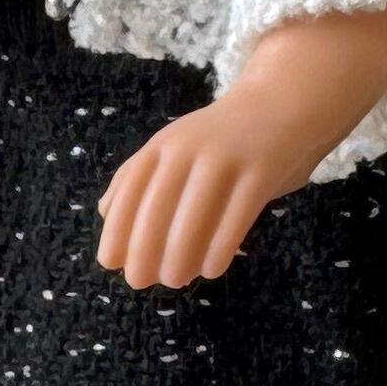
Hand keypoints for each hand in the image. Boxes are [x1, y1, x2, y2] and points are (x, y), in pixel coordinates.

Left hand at [96, 8, 386, 289]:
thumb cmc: (220, 138)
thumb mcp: (172, 146)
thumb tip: (104, 212)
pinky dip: (220, 247)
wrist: (282, 103)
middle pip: (158, 204)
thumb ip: (139, 175)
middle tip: (139, 282)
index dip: (118, 227)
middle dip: (144, 248)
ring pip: (195, 214)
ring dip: (179, 253)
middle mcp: (190, 148)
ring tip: (174, 280)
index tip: (110, 262)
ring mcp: (227, 158)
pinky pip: (237, 216)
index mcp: (163, 144)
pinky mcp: (261, 171)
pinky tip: (212, 270)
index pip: (131, 188)